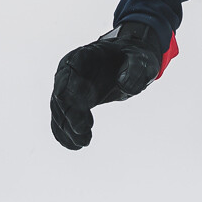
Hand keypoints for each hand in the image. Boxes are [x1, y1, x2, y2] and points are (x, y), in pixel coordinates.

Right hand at [51, 22, 165, 149]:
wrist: (129, 61)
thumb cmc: (133, 57)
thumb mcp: (141, 59)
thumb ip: (135, 68)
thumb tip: (123, 84)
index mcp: (82, 56)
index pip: (68, 75)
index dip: (72, 94)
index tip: (84, 114)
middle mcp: (69, 71)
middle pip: (61, 96)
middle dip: (70, 117)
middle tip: (84, 136)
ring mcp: (68, 87)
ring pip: (60, 111)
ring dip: (68, 129)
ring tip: (83, 142)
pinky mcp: (72, 101)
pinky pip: (62, 118)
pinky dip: (65, 133)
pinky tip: (75, 145)